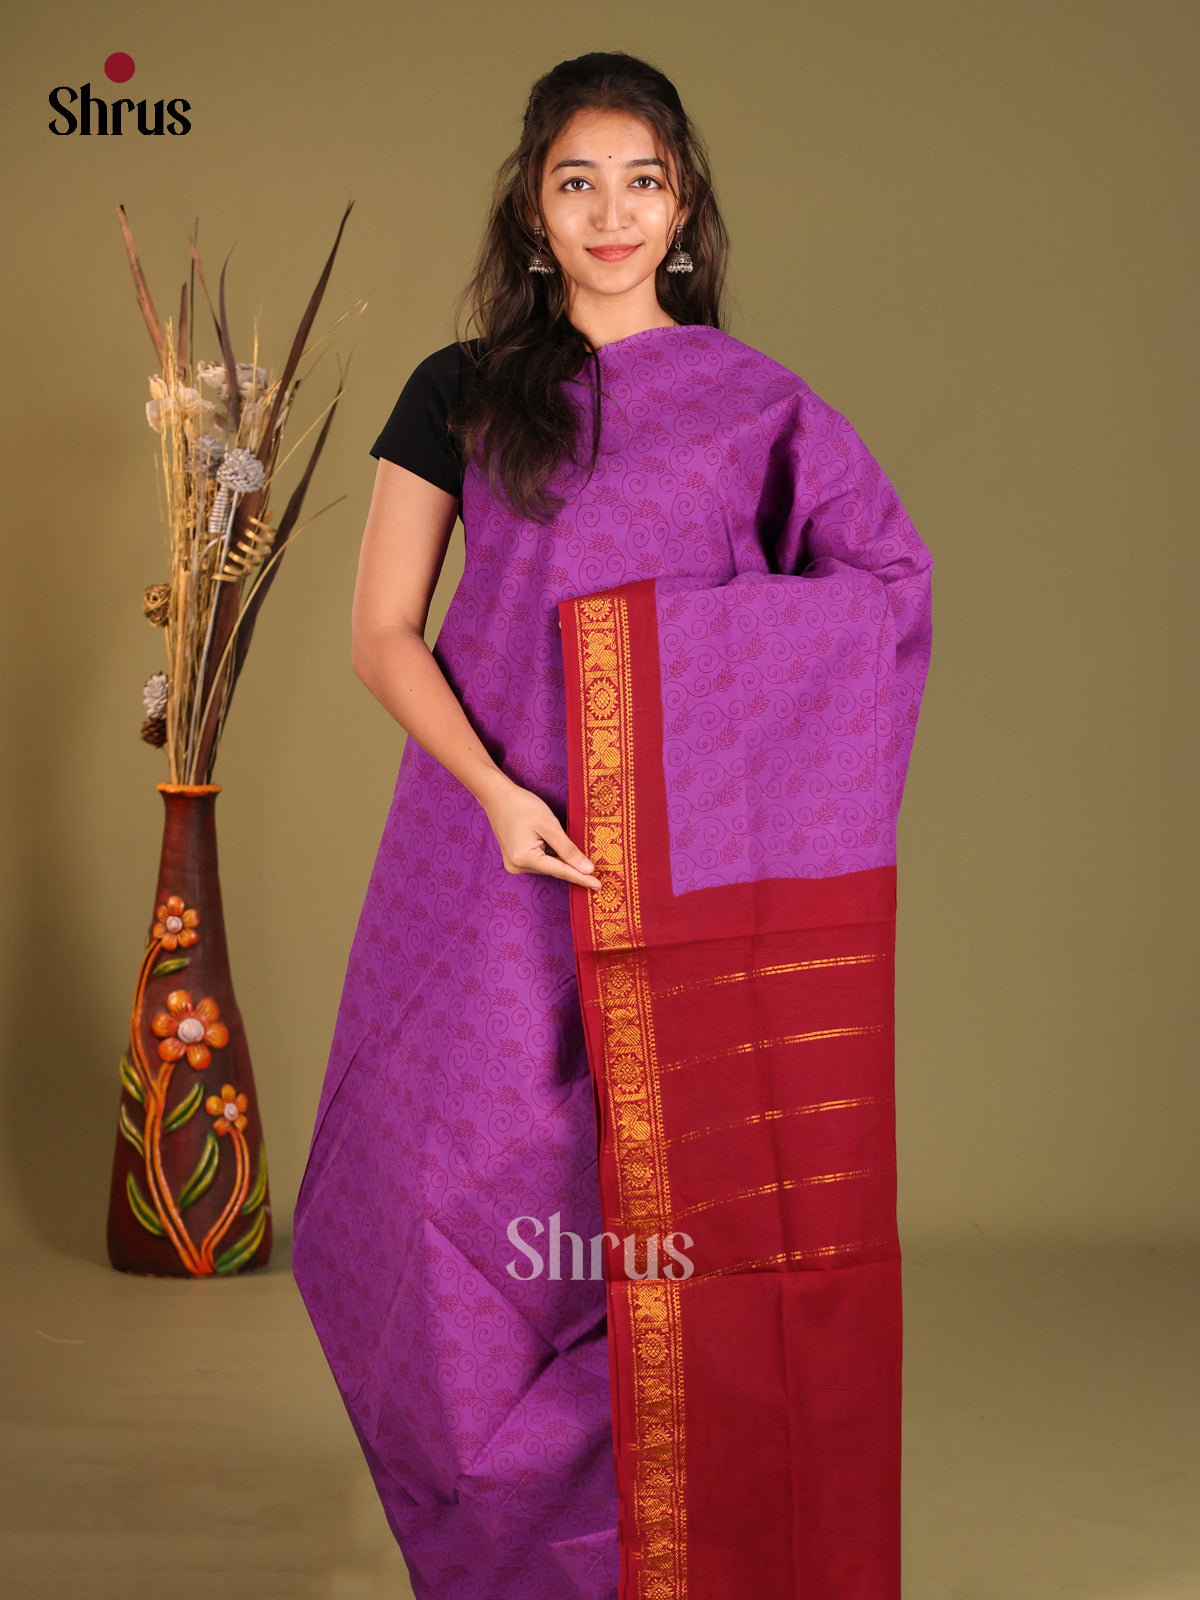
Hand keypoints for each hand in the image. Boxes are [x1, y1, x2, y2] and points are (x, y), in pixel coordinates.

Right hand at [479, 774, 599, 890]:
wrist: (497, 796)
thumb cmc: (522, 806)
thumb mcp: (549, 825)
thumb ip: (568, 849)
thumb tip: (587, 869)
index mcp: (524, 859)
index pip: (561, 871)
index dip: (581, 878)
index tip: (599, 886)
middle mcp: (517, 866)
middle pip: (553, 869)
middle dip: (573, 867)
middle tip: (596, 871)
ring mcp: (514, 864)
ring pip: (548, 865)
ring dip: (561, 859)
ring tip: (571, 849)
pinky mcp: (515, 859)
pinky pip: (540, 861)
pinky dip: (552, 855)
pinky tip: (557, 846)